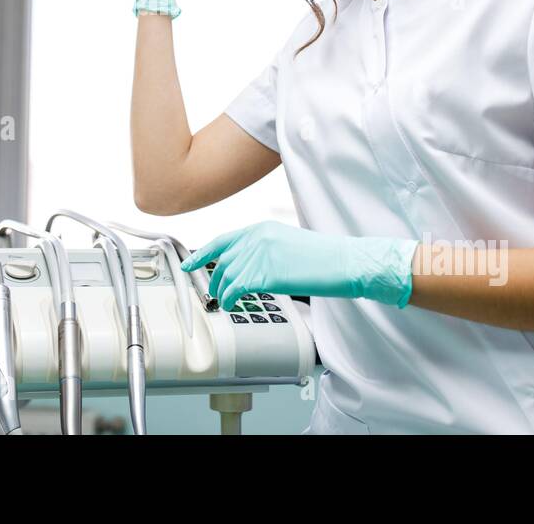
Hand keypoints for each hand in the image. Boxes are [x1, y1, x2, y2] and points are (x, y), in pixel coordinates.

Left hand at [180, 220, 418, 310]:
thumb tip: (252, 266)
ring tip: (226, 302)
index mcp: (263, 228)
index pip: (223, 240)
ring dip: (222, 292)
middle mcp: (257, 238)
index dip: (202, 254)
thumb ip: (266, 249)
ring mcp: (260, 255)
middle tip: (215, 292)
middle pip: (222, 261)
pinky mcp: (265, 274)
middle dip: (215, 279)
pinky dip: (230, 299)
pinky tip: (233, 304)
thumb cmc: (325, 257)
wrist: (345, 262)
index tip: (189, 263)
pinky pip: (235, 289)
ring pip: (226, 276)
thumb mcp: (289, 243)